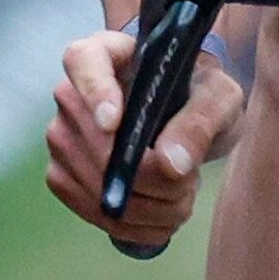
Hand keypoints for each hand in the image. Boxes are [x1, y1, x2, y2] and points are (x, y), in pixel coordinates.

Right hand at [44, 24, 243, 252]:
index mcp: (103, 53)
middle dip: (155, 180)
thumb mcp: (218, 97)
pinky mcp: (61, 177)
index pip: (83, 62)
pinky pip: (94, 213)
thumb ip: (203, 119)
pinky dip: (135, 226)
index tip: (114, 123)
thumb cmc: (196, 94)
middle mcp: (69, 94)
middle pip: (102, 149)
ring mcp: (60, 138)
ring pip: (99, 189)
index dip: (95, 93)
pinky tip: (163, 218)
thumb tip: (172, 164)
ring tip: (182, 196)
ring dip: (152, 208)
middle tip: (190, 183)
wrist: (181, 119)